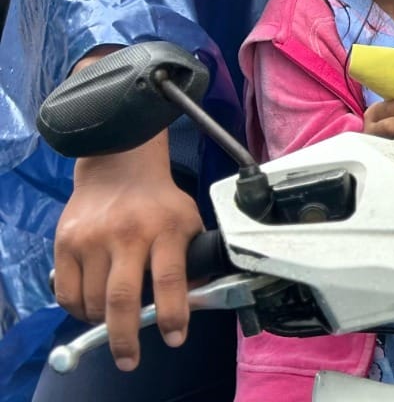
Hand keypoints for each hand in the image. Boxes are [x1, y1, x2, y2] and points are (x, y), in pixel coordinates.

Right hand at [53, 132, 202, 370]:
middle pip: (123, 298)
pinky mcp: (66, 243)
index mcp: (166, 229)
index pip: (171, 279)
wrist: (120, 167)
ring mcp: (93, 239)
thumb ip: (192, 258)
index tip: (175, 338)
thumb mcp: (188, 221)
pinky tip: (90, 308)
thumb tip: (195, 300)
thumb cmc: (159, 202)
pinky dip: (78, 310)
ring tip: (114, 321)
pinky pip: (67, 293)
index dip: (172, 314)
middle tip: (130, 359)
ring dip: (103, 321)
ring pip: (92, 301)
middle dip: (126, 337)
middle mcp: (128, 234)